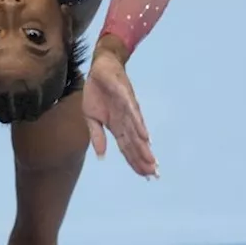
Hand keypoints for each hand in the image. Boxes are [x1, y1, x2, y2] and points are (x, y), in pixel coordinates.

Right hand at [82, 47, 157, 177]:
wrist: (100, 68)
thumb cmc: (98, 93)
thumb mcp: (91, 118)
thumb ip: (97, 137)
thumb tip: (101, 156)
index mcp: (117, 127)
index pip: (128, 149)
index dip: (136, 162)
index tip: (146, 176)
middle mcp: (126, 121)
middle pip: (136, 144)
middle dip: (144, 160)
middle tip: (154, 175)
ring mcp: (128, 110)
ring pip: (137, 132)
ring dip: (144, 148)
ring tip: (152, 162)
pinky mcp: (125, 96)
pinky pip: (132, 113)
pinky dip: (138, 126)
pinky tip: (145, 137)